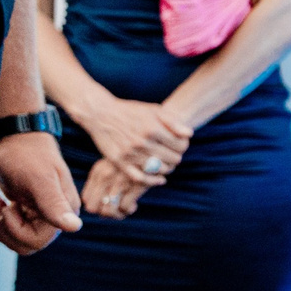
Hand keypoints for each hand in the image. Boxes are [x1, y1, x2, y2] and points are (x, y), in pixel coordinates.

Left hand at [0, 133, 79, 251]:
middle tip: (0, 206)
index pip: (39, 240)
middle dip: (6, 229)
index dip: (17, 229)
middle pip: (27, 245)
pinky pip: (11, 229)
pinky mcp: (28, 210)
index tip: (10, 206)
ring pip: (17, 240)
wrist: (14, 136)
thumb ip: (54, 205)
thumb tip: (74, 227)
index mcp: (64, 210)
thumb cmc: (26, 154)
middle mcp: (56, 215)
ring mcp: (41, 214)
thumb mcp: (39, 180)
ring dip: (0, 226)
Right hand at [76, 95, 191, 182]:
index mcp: (153, 128)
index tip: (181, 145)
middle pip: (172, 158)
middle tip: (175, 156)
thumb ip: (173, 122)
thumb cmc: (131, 111)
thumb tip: (189, 134)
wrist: (101, 113)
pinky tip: (160, 179)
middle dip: (177, 157)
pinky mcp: (119, 161)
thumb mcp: (154, 110)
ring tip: (168, 164)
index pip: (180, 145)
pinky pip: (139, 178)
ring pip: (158, 169)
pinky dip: (152, 181)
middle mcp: (142, 142)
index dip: (184, 146)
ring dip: (167, 169)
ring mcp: (130, 153)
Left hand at [81, 155, 150, 219]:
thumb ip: (104, 179)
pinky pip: (124, 208)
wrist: (157, 149)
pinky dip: (128, 210)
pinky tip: (134, 204)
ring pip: (108, 211)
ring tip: (125, 209)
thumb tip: (99, 203)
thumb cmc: (136, 160)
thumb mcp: (115, 165)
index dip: (96, 206)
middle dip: (104, 214)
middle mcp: (105, 176)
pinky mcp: (134, 184)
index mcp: (98, 171)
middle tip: (116, 210)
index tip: (107, 205)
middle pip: (93, 208)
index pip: (86, 198)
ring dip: (117, 215)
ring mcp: (119, 180)